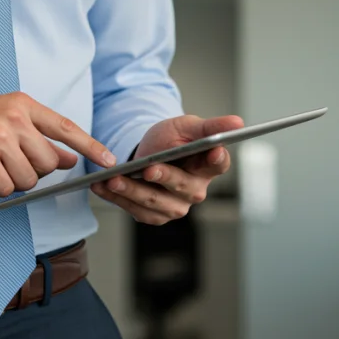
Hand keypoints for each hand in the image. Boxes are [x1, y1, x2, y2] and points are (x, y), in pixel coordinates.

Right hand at [0, 92, 114, 197]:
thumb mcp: (4, 120)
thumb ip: (38, 138)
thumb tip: (69, 159)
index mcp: (22, 104)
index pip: (65, 127)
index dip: (90, 145)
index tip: (110, 159)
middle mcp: (13, 118)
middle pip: (47, 163)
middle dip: (32, 173)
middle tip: (7, 164)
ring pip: (27, 180)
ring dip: (10, 182)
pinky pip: (4, 188)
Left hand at [90, 115, 243, 224]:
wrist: (147, 154)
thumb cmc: (171, 140)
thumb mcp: (187, 127)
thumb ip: (210, 126)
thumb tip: (238, 122)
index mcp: (208, 166)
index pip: (219, 164)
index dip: (217, 159)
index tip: (213, 151)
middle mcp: (195, 191)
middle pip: (182, 186)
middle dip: (164, 178)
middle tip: (149, 169)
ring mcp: (175, 206)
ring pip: (154, 202)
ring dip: (131, 191)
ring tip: (113, 179)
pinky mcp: (155, 215)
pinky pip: (136, 210)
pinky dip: (116, 198)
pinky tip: (101, 187)